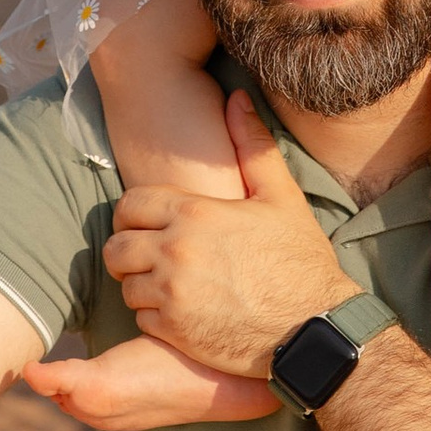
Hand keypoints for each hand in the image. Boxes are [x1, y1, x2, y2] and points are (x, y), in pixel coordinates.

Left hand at [101, 92, 351, 375]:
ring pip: (125, 285)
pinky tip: (181, 312)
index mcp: (195, 213)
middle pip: (116, 247)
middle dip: (128, 250)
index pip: (129, 205)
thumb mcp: (281, 197)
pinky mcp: (174, 332)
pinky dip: (154, 317)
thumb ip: (252, 146)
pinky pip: (140, 319)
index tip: (146, 224)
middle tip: (148, 256)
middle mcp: (175, 251)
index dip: (133, 214)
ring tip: (166, 284)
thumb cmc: (300, 261)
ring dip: (140, 284)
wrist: (314, 328)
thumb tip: (238, 98)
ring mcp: (172, 294)